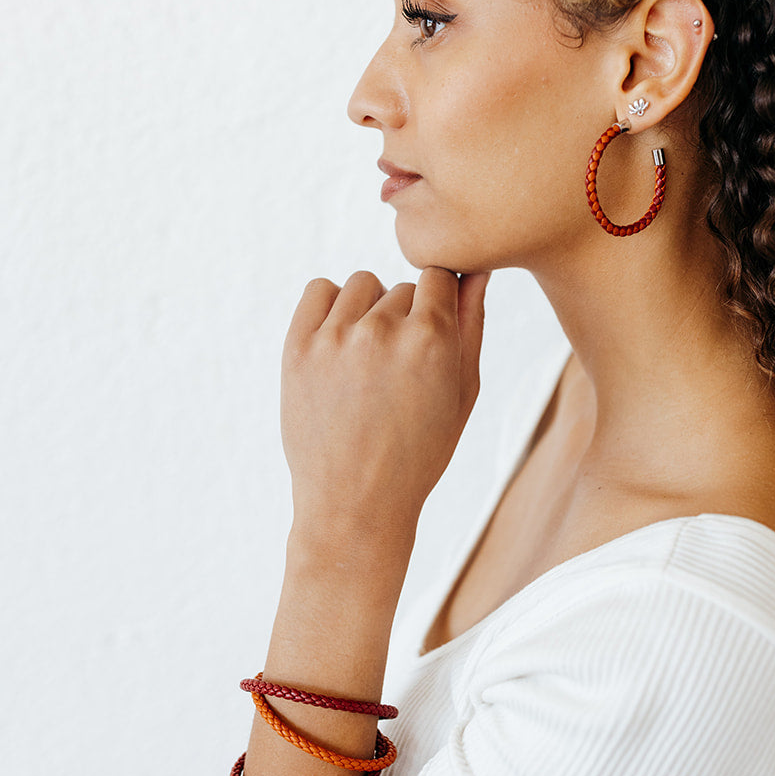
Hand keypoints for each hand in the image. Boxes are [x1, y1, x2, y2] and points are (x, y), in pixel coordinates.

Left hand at [281, 267, 488, 540]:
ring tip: (371, 359)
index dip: (442, 303)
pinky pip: (319, 291)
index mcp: (431, 338)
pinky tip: (342, 341)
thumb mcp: (463, 394)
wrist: (356, 503)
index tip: (435, 334)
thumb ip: (472, 327)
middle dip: (408, 318)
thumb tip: (477, 273)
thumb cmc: (420, 454)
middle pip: (402, 288)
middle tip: (402, 371)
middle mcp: (381, 330)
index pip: (440, 276)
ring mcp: (335, 337)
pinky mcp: (297, 347)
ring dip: (371, 310)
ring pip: (362, 285)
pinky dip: (331, 306)